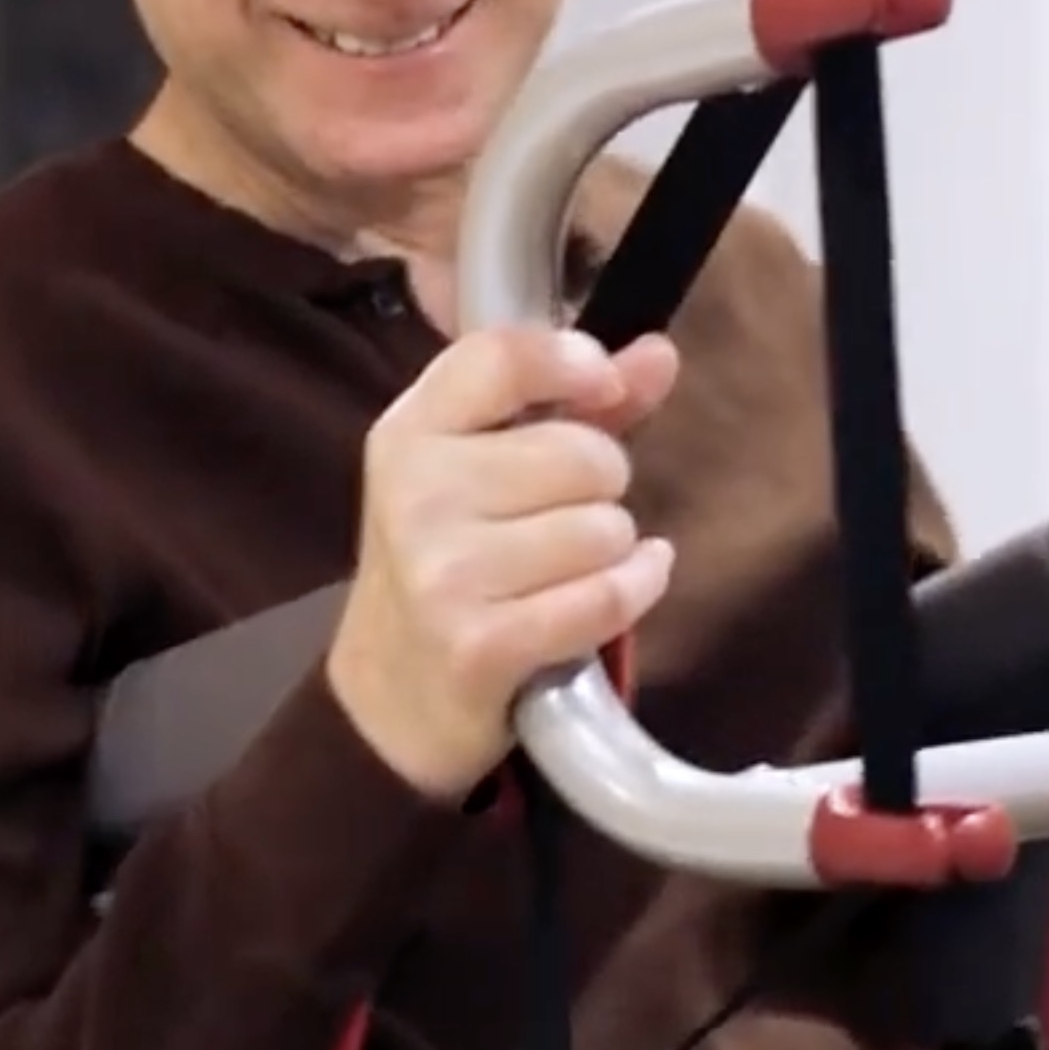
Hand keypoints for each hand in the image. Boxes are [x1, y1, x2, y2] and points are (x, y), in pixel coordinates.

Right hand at [326, 321, 684, 798]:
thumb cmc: (452, 562)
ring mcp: (443, 572)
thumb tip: (660, 355)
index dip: (574, 363)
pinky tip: (623, 588)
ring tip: (571, 567)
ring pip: (603, 529)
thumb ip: (575, 406)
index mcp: (409, 433)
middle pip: (583, 454)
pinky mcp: (480, 644)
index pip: (503, 358)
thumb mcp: (486, 469)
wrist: (388, 694)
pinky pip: (604, 597)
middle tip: (566, 516)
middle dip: (603, 486)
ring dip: (612, 550)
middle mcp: (417, 494)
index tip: (603, 390)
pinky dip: (633, 591)